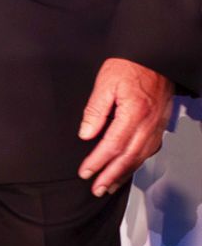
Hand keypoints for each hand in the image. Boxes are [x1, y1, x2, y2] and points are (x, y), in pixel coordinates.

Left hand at [77, 57, 176, 195]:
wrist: (155, 56)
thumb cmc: (129, 66)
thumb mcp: (105, 83)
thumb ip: (95, 110)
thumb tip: (86, 135)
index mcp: (134, 113)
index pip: (113, 145)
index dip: (98, 161)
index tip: (85, 173)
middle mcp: (148, 124)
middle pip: (129, 157)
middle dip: (111, 175)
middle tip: (96, 189)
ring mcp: (157, 126)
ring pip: (141, 156)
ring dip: (124, 173)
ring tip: (109, 186)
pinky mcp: (160, 125)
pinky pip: (150, 149)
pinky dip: (137, 162)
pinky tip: (128, 168)